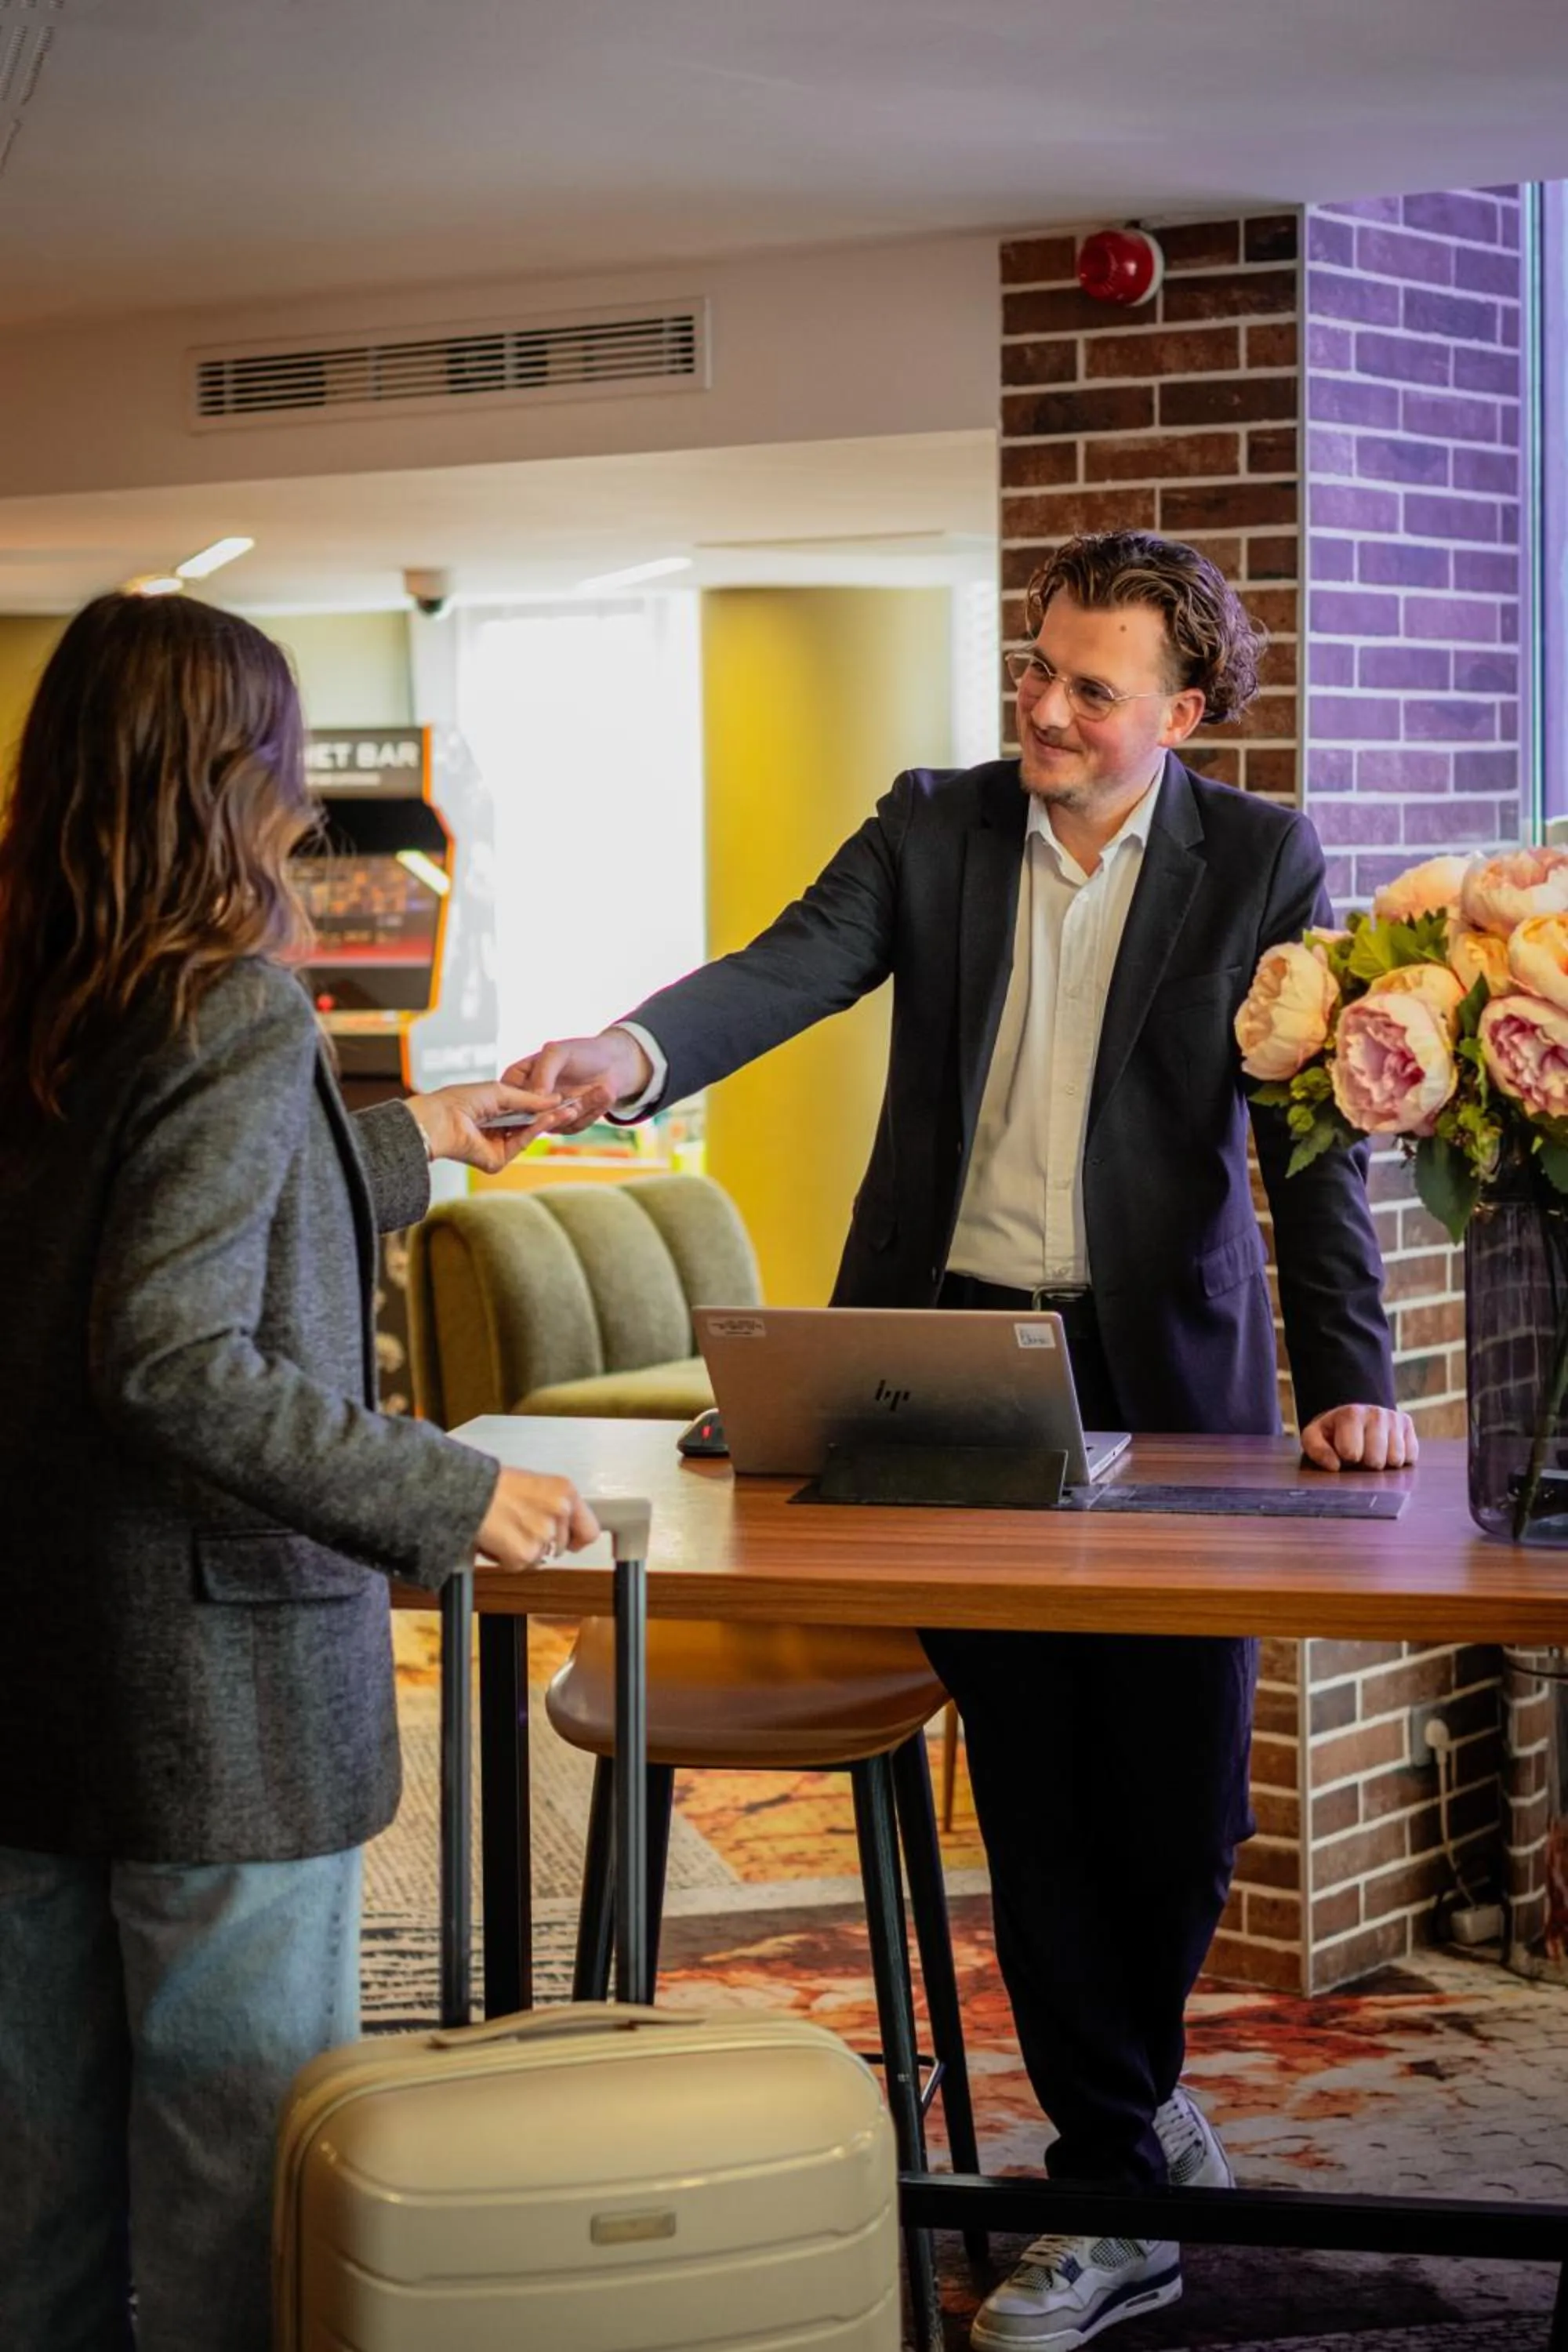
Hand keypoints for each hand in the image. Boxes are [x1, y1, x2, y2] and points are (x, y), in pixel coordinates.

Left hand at [405, 1081, 575, 1172]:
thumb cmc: (461, 1099)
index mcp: (493, 1114)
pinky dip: (536, 1130)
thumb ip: (530, 1098)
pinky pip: (522, 1143)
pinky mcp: (496, 1162)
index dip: (546, 1103)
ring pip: (530, 1134)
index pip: (526, 1110)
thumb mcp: (501, 1092)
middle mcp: (496, 1132)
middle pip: (532, 1124)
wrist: (440, 1118)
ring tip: (572, 1108)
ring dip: (551, 1121)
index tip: (568, 1095)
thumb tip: (556, 1099)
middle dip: (555, 1114)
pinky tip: (550, 1117)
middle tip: (580, 1103)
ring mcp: (496, 1148)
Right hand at [476, 1469, 599, 1570]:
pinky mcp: (525, 1554)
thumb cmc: (494, 1484)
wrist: (467, 1491)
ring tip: (505, 1529)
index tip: (570, 1543)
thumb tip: (564, 1528)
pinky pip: (520, 1565)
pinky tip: (496, 1538)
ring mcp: (544, 1535)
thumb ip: (555, 1506)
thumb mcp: (537, 1485)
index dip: (577, 1540)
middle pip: (560, 1547)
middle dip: (541, 1543)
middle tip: (520, 1528)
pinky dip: (506, 1558)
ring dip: (523, 1550)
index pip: (590, 1530)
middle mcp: (560, 1513)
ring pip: (539, 1557)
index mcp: (565, 1492)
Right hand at [501, 1028, 650, 1134]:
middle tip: (575, 1105)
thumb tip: (535, 1097)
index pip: (507, 1096)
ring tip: (599, 1089)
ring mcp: (546, 1115)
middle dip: (555, 1112)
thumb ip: (543, 1072)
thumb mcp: (557, 1053)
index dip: (519, 1103)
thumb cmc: (581, 1052)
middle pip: (528, 1118)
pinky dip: (591, 1111)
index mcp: (518, 1079)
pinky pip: (573, 1127)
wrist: (612, 1063)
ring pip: (554, 1124)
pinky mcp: (565, 1125)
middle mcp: (528, 1100)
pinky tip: (602, 1094)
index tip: (543, 1099)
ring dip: (581, 1108)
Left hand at [1299, 1404, 1419, 1471]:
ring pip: (1395, 1460)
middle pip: (1376, 1461)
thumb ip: (1316, 1450)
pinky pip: (1411, 1456)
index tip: (1343, 1453)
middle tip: (1360, 1455)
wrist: (1353, 1416)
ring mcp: (1395, 1418)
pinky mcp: (1408, 1425)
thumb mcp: (1314, 1437)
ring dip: (1383, 1463)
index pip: (1351, 1453)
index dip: (1347, 1459)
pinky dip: (1399, 1459)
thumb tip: (1335, 1466)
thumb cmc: (1332, 1432)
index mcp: (1351, 1414)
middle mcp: (1376, 1413)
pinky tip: (1387, 1450)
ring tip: (1372, 1452)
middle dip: (1366, 1464)